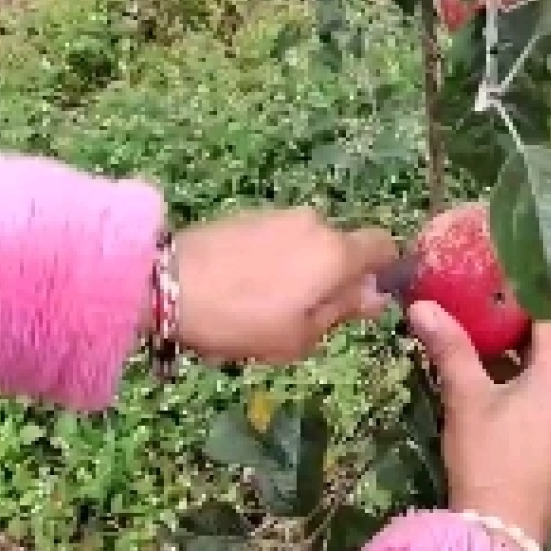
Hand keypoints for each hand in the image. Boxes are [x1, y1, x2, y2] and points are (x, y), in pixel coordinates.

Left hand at [174, 208, 397, 364]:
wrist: (167, 285)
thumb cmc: (242, 320)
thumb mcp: (299, 336)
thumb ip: (342, 311)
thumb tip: (375, 295)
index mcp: (336, 253)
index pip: (383, 245)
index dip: (383, 271)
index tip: (364, 299)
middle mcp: (314, 223)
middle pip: (341, 249)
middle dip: (333, 278)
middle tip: (305, 316)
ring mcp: (277, 215)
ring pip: (306, 245)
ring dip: (299, 271)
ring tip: (264, 306)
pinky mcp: (246, 215)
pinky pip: (276, 240)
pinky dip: (271, 262)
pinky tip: (242, 289)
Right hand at [409, 303, 550, 545]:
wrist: (501, 533)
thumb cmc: (488, 456)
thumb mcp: (465, 397)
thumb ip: (449, 347)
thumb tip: (422, 305)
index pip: (548, 317)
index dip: (520, 298)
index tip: (490, 286)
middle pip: (550, 349)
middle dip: (513, 334)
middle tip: (475, 319)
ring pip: (549, 381)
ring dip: (517, 367)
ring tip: (477, 358)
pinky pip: (550, 409)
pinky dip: (526, 395)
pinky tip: (493, 402)